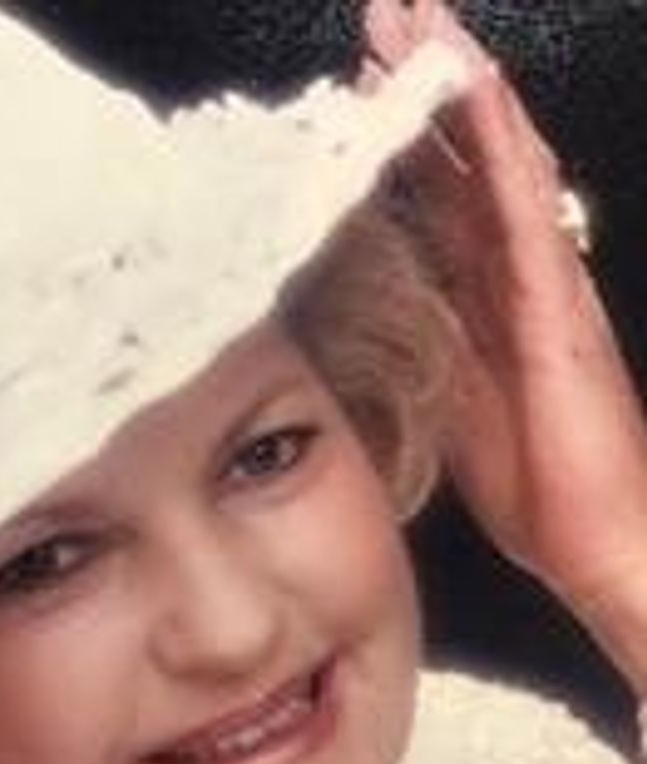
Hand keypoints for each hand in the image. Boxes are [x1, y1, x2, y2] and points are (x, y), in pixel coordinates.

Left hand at [367, 0, 646, 618]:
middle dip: (422, 88)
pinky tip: (475, 88)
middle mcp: (510, 273)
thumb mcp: (444, 400)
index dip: (396, 141)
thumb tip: (357, 316)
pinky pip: (525, 206)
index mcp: (478, 298)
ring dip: (457, 88)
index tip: (350, 95)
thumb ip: (415, 346)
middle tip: (382, 20)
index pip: (435, 198)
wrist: (592, 533)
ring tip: (417, 24)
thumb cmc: (527, 477)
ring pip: (498, 160)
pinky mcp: (557, 300)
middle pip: (464, 159)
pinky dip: (500, 142)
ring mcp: (539, 278)